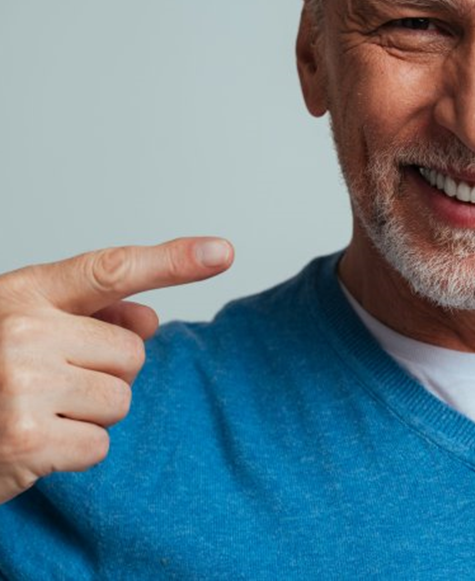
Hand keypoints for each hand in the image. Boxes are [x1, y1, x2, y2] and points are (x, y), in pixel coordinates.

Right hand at [0, 237, 232, 503]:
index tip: (221, 253)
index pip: (111, 270)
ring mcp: (24, 383)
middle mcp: (23, 330)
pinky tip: (33, 442)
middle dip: (103, 374)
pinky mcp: (28, 438)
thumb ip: (88, 316)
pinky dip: (73, 452)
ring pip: (120, 400)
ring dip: (88, 414)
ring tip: (36, 411)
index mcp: (25, 293)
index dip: (172, 261)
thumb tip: (151, 319)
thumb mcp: (24, 327)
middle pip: (132, 353)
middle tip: (48, 384)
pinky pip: (99, 444)